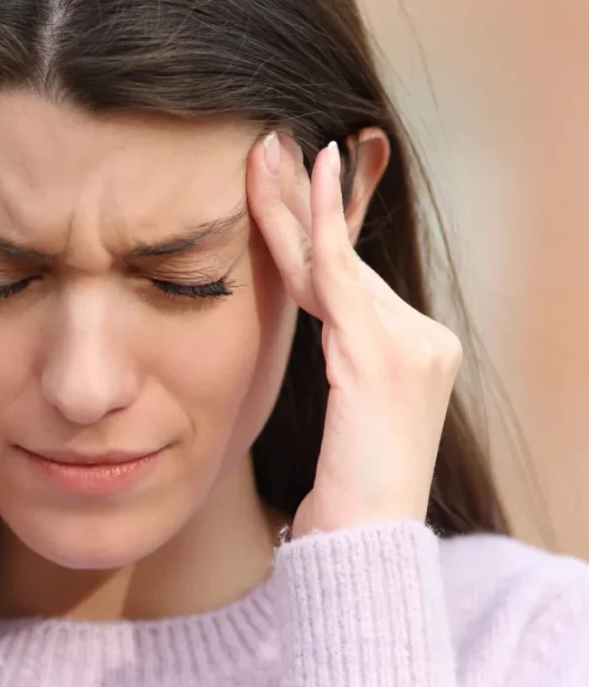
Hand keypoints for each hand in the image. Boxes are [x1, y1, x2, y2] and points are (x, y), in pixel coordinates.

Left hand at [248, 133, 461, 537]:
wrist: (365, 543)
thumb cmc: (345, 489)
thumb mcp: (343, 409)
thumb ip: (338, 351)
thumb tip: (308, 310)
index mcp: (411, 347)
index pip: (349, 276)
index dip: (314, 226)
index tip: (285, 180)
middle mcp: (421, 335)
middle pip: (343, 256)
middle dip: (301, 199)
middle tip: (269, 142)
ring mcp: (410, 341)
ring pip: (334, 258)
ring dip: (293, 203)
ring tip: (264, 150)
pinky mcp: (381, 353)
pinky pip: (339, 276)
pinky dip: (316, 226)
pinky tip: (302, 181)